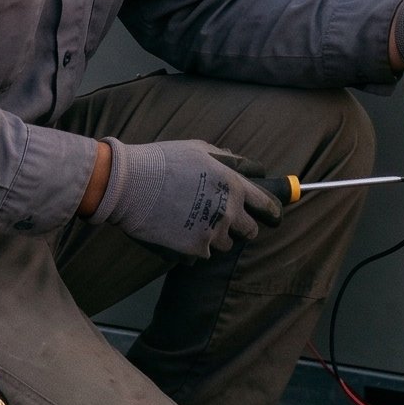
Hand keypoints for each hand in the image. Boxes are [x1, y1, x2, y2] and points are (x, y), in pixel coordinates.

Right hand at [89, 140, 281, 258]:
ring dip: (217, 237)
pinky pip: (204, 255)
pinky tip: (180, 232)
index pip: (267, 205)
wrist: (130, 185)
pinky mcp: (194, 250)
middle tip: (227, 220)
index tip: (273, 216)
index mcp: (234, 185)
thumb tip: (249, 167)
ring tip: (195, 223)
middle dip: (243, 227)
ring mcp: (212, 233)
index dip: (273, 212)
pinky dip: (196, 247)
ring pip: (226, 244)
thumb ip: (228, 159)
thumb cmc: (164, 161)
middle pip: (251, 231)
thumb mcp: (200, 149)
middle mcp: (229, 212)